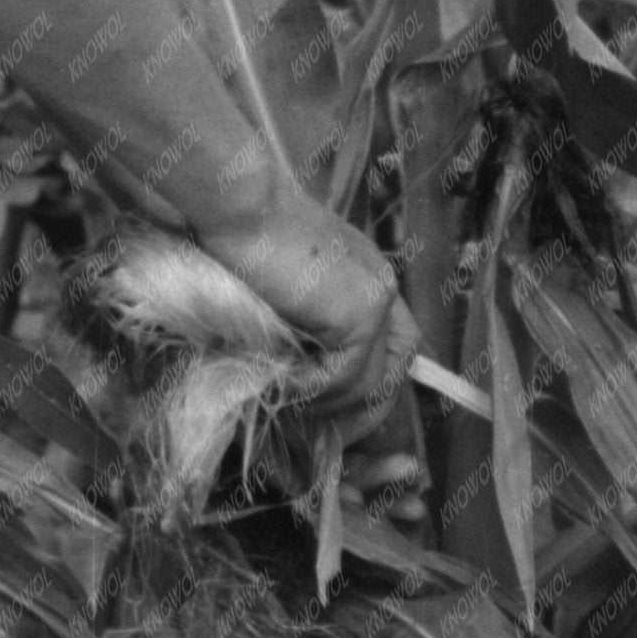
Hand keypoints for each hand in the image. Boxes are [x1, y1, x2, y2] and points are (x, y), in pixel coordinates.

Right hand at [198, 188, 416, 430]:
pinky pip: (344, 378)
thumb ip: (304, 325)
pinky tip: (280, 380)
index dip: (372, 381)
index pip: (395, 343)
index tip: (337, 409)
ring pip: (366, 382)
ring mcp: (376, 299)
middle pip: (396, 367)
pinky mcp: (361, 314)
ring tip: (283, 395)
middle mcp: (381, 286)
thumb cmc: (242, 239)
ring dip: (323, 401)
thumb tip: (297, 376)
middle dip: (363, 406)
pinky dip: (311, 390)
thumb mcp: (281, 291)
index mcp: (366, 277)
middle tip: (322, 429)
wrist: (240, 207)